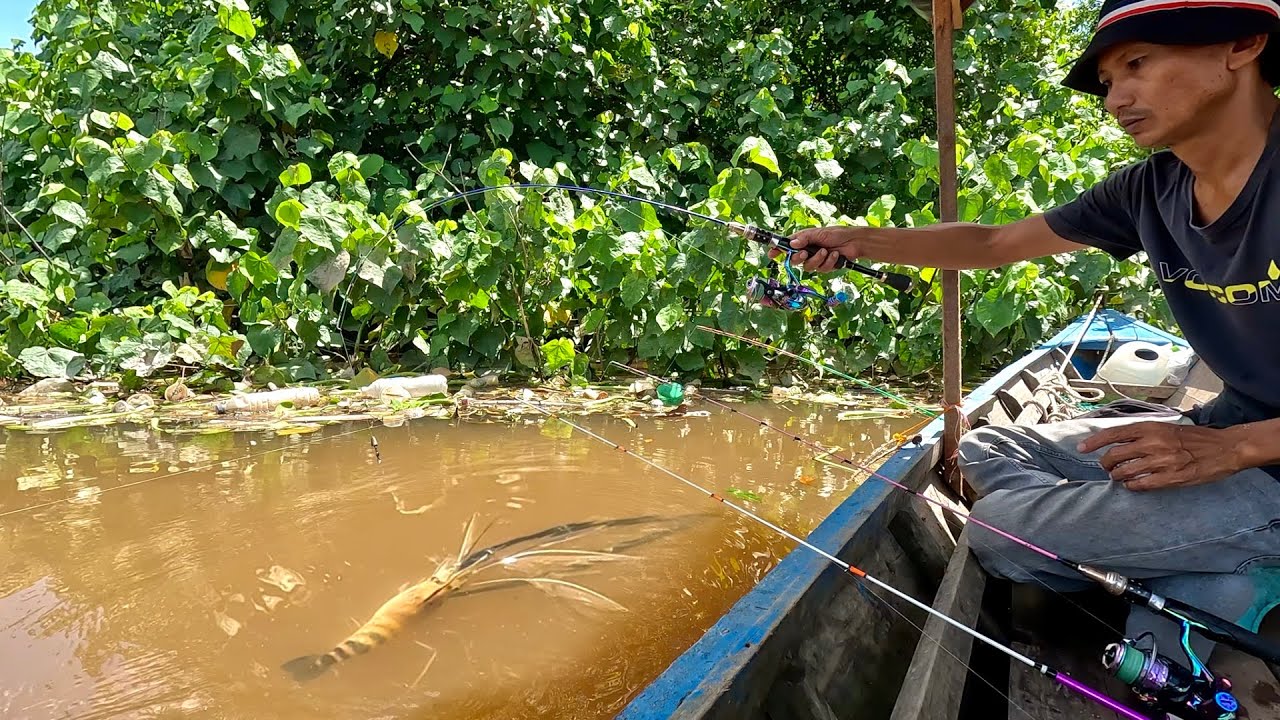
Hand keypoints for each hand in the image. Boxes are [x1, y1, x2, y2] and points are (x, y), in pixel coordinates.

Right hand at [766, 226, 862, 272]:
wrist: (853, 242)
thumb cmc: (836, 234)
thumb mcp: (818, 233)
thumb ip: (804, 239)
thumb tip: (792, 243)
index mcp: (803, 241)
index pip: (786, 246)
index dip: (778, 250)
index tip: (771, 254)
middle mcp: (807, 251)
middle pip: (794, 260)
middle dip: (799, 258)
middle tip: (805, 253)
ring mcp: (815, 260)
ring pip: (808, 267)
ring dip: (818, 259)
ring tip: (827, 251)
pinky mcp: (824, 267)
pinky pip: (821, 269)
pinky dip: (828, 262)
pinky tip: (835, 255)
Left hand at [1076, 422, 1245, 490]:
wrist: (1225, 448)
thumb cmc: (1194, 438)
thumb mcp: (1166, 427)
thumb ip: (1143, 433)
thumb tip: (1118, 440)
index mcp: (1150, 428)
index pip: (1113, 434)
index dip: (1094, 442)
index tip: (1081, 449)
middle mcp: (1153, 443)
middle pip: (1114, 456)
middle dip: (1105, 464)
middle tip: (1107, 468)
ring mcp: (1162, 461)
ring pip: (1124, 472)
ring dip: (1117, 477)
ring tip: (1120, 477)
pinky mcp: (1171, 478)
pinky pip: (1141, 485)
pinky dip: (1132, 486)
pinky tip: (1133, 485)